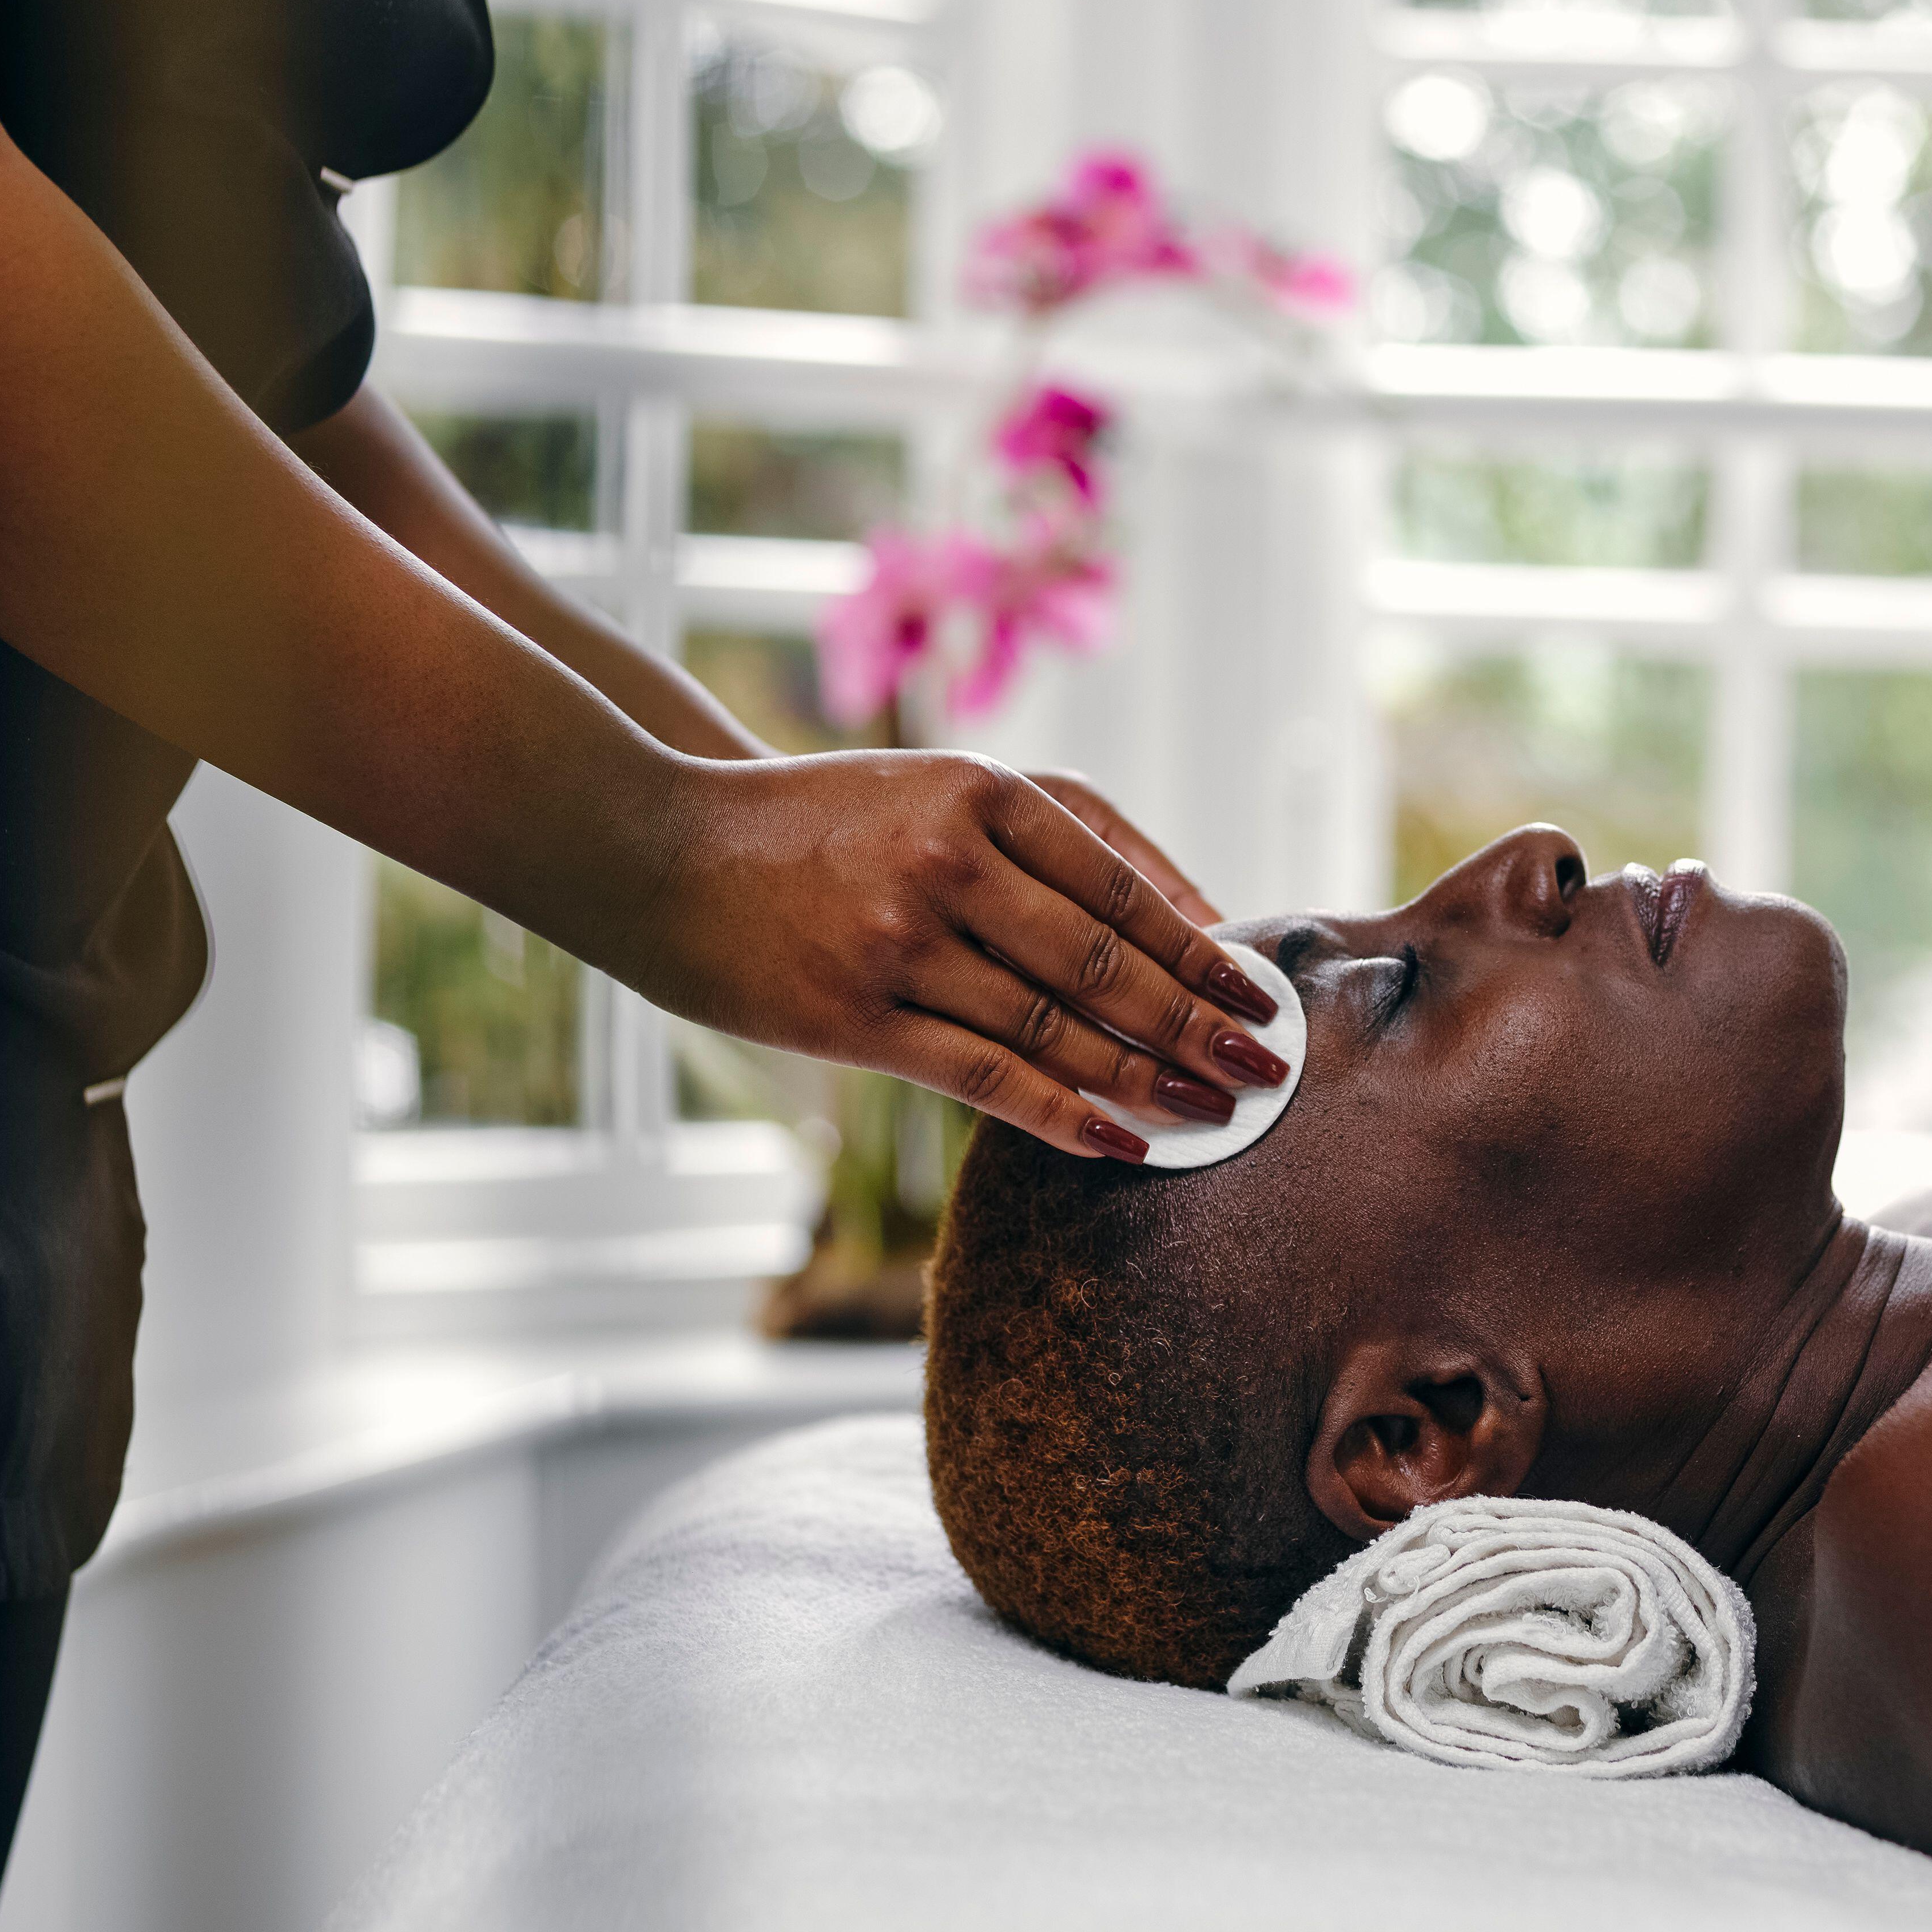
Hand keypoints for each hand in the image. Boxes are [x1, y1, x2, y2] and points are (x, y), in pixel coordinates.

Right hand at [631, 752, 1284, 1160]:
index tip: (1263, 997)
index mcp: (978, 795)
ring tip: (1217, 1111)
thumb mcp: (946, 791)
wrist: (664, 848)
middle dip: (1195, 1024)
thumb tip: (1200, 917)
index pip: (1120, 889)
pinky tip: (1126, 1141)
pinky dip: (1064, 1114)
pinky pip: (983, 1078)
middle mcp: (944, 864)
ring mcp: (896, 944)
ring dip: (1146, 1079)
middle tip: (1266, 1068)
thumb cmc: (829, 821)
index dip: (1200, 952)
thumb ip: (1070, 838)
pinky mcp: (854, 1019)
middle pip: (1100, 963)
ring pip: (1050, 1028)